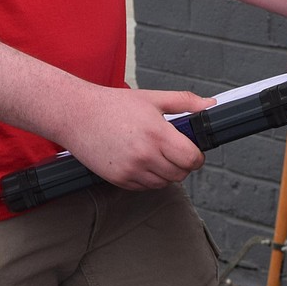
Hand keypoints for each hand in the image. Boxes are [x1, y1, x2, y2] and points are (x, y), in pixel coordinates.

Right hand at [61, 87, 211, 189]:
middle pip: (180, 174)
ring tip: (153, 153)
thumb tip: (209, 105)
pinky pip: (145, 187)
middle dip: (182, 164)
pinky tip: (139, 160)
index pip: (192, 159)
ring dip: (165, 172)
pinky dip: (148, 178)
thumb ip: (184, 102)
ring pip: (164, 183)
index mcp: (157, 134)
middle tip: (172, 150)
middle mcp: (145, 155)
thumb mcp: (152, 98)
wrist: (77, 115)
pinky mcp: (119, 180)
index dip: (196, 156)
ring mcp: (131, 170)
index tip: (192, 150)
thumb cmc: (112, 105)